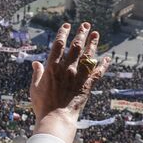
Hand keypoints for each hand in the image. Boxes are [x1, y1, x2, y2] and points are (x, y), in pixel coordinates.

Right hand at [29, 22, 109, 142]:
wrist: (57, 117)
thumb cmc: (43, 104)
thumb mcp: (35, 87)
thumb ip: (37, 74)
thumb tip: (36, 63)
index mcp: (52, 66)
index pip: (59, 44)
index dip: (63, 33)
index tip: (67, 26)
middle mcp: (67, 68)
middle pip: (76, 46)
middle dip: (81, 33)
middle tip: (86, 25)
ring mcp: (79, 76)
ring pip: (88, 55)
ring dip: (93, 43)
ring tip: (96, 34)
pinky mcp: (87, 85)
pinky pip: (98, 72)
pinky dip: (103, 64)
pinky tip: (107, 58)